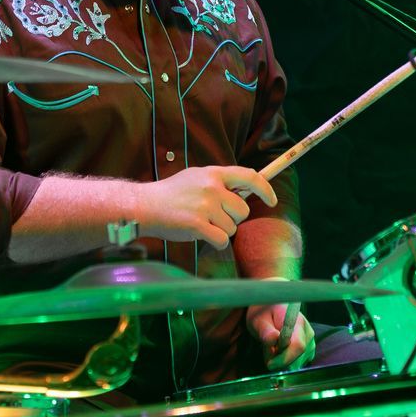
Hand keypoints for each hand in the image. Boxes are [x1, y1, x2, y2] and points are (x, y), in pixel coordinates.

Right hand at [134, 165, 276, 248]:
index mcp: (213, 173)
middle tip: (211, 216)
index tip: (271, 200)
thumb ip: (220, 182)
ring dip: (219, 230)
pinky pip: (221, 240)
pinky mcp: (197, 225)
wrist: (144, 205)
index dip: (265, 190)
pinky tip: (199, 234)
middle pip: (243, 210)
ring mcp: (205, 206)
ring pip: (232, 227)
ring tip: (199, 222)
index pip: (250, 177)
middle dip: (232, 218)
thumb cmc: (171, 194)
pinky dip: (214, 242)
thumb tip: (248, 188)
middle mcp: (212, 188)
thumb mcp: (196, 177)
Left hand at [247, 301, 314, 369]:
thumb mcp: (259, 321)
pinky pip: (297, 362)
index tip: (269, 364)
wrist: (271, 309)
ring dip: (282, 360)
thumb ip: (266, 332)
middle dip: (279, 359)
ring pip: (297, 362)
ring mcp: (310, 342)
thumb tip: (274, 339)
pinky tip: (279, 350)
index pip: (297, 346)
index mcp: (298, 322)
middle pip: (297, 357)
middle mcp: (308, 333)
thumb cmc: (264, 314)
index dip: (284, 358)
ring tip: (272, 347)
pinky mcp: (309, 349)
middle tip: (266, 350)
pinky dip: (286, 360)